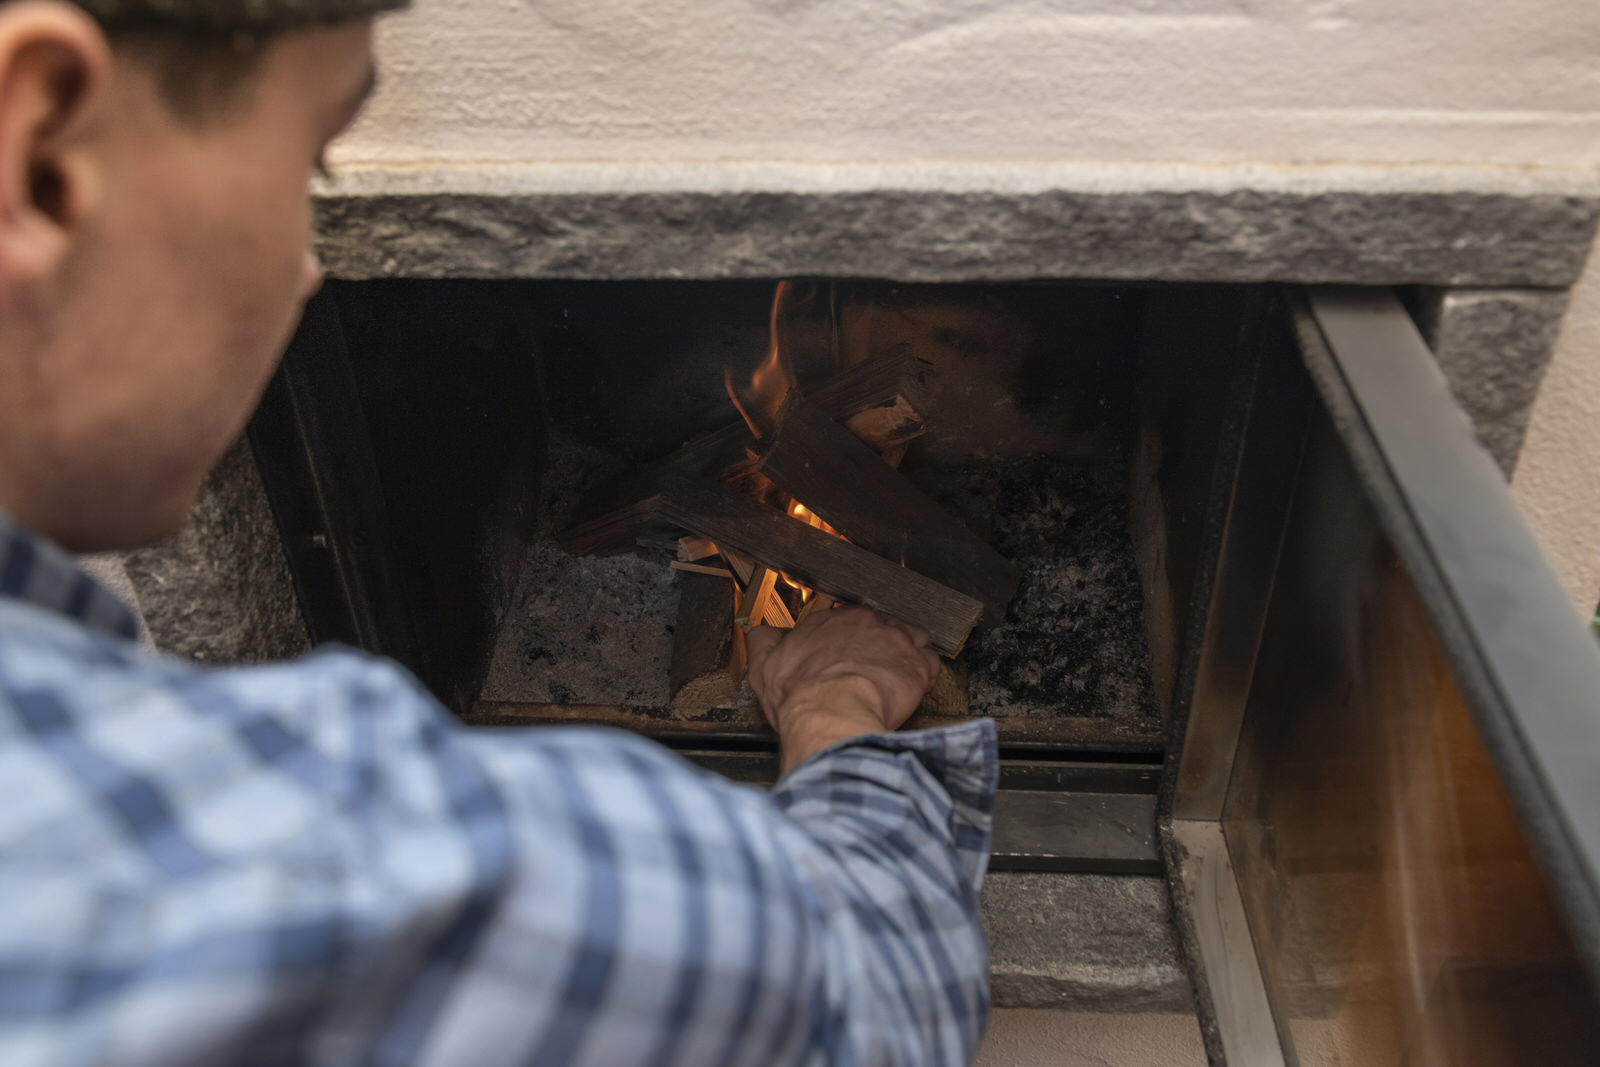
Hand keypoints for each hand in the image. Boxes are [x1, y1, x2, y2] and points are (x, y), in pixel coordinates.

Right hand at [746, 606, 941, 773]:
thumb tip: (759, 634)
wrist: (832, 714)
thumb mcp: (764, 667)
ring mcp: (894, 639)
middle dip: (879, 645)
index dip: (848, 640)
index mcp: (829, 622)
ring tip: (897, 675)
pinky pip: (930, 661)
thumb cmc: (800, 696)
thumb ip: (763, 643)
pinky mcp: (917, 663)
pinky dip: (925, 673)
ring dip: (906, 653)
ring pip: (910, 637)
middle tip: (872, 670)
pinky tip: (914, 687)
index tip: (847, 656)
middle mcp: (864, 622)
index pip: (846, 621)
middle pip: (880, 625)